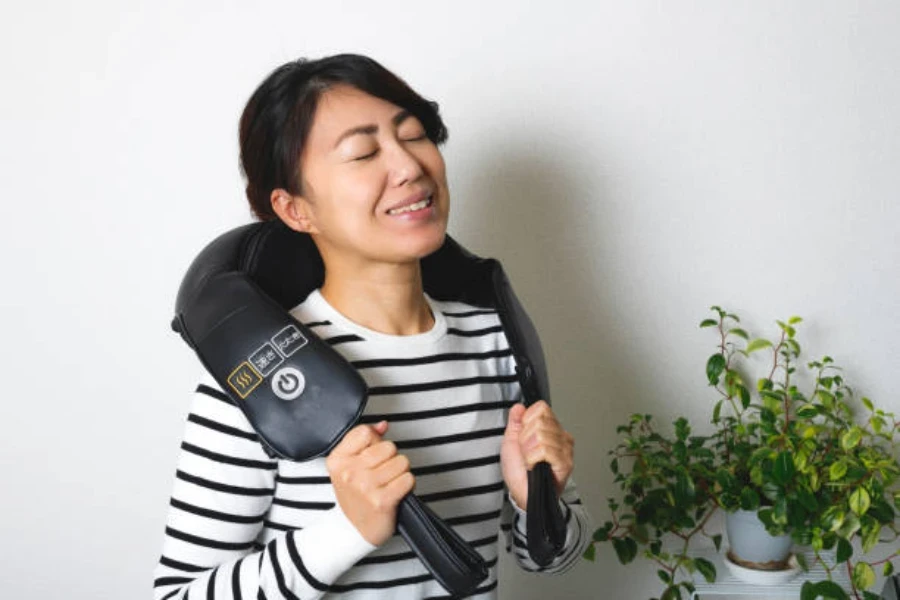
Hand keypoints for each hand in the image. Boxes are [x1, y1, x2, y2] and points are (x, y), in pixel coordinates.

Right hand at [325, 421, 414, 545]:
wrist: (353, 531)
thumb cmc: (354, 497)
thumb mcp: (349, 466)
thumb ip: (365, 441)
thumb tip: (383, 425)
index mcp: (338, 460)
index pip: (365, 432)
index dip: (374, 441)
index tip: (371, 454)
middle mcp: (349, 472)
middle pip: (388, 446)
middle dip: (390, 458)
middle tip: (381, 473)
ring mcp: (365, 487)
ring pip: (401, 461)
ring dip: (400, 472)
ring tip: (388, 483)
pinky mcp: (381, 501)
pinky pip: (408, 478)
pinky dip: (407, 485)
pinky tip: (395, 492)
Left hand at [500, 401, 573, 508]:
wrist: (521, 494)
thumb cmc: (518, 471)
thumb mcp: (511, 441)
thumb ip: (515, 421)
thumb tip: (519, 406)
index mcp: (550, 428)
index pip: (541, 408)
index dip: (526, 421)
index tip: (523, 437)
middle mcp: (561, 436)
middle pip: (540, 421)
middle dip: (525, 438)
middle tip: (526, 452)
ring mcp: (565, 449)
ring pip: (541, 435)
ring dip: (528, 451)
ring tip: (530, 460)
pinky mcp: (565, 463)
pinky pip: (545, 450)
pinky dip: (532, 458)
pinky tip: (534, 466)